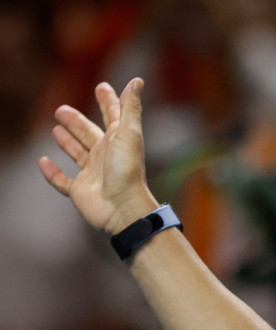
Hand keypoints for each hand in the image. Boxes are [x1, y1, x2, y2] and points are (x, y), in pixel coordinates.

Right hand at [39, 78, 157, 234]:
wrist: (122, 207)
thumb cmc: (127, 170)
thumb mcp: (128, 133)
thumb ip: (130, 107)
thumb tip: (136, 80)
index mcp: (118, 141)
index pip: (113, 116)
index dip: (108, 101)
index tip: (101, 86)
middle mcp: (105, 156)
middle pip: (89, 134)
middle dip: (77, 122)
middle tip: (62, 110)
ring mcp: (92, 174)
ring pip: (77, 154)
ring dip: (67, 142)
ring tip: (55, 130)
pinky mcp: (80, 191)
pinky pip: (62, 181)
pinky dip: (52, 173)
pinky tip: (43, 162)